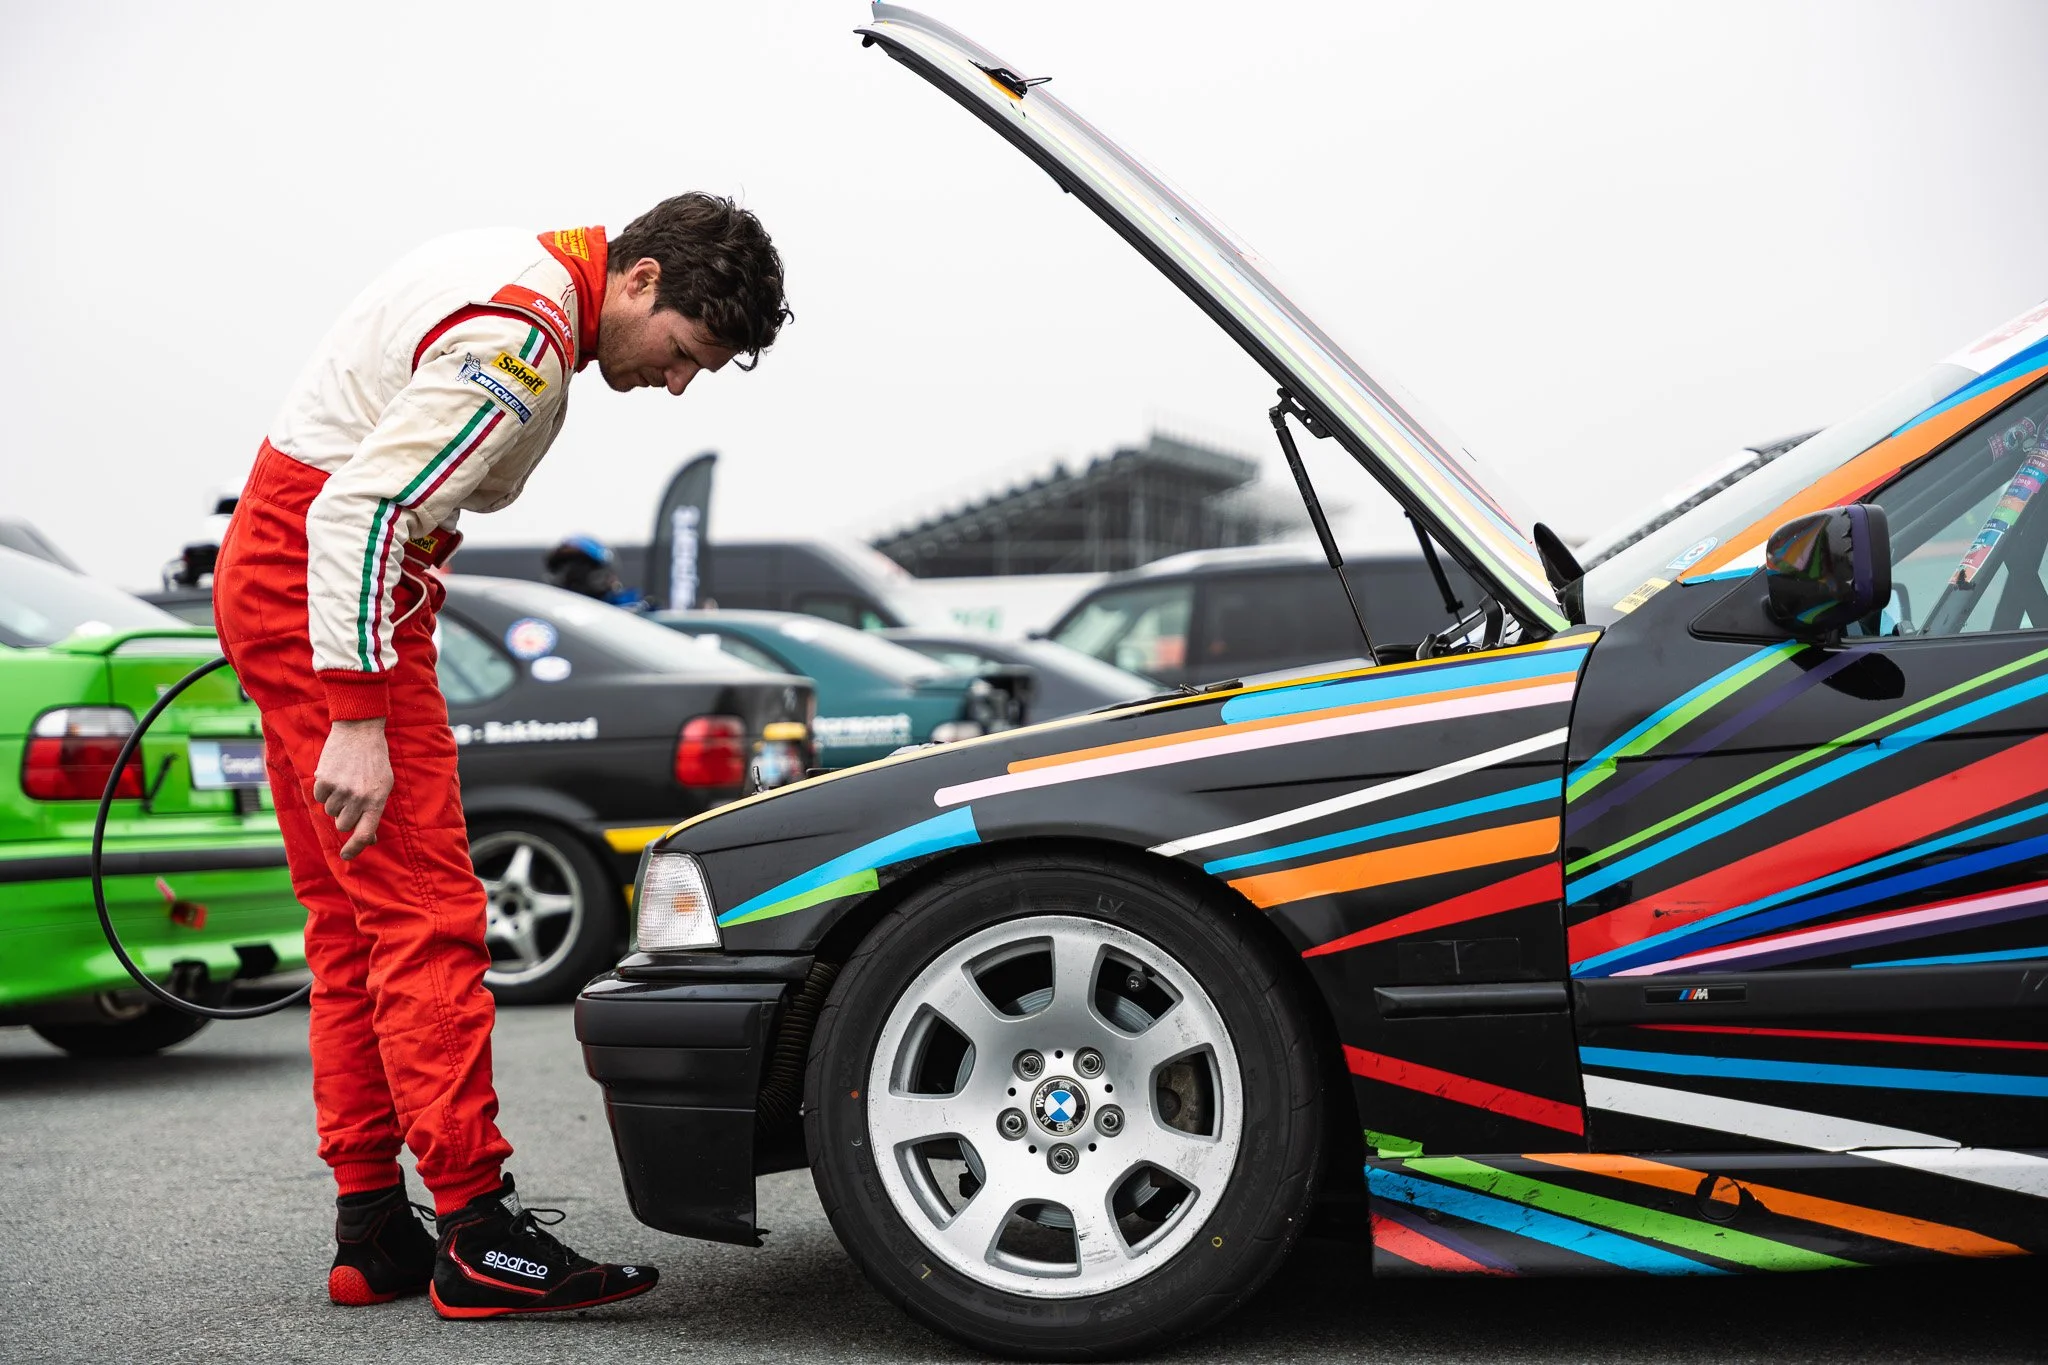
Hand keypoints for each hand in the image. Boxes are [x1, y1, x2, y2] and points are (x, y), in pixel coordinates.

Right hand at [313, 719, 391, 859]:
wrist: (360, 731)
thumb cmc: (375, 761)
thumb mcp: (384, 785)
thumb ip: (375, 812)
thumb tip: (369, 839)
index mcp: (376, 801)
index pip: (363, 834)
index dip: (354, 849)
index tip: (345, 856)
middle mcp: (358, 798)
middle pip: (343, 825)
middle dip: (345, 816)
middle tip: (352, 798)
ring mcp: (340, 789)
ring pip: (330, 812)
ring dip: (335, 802)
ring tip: (345, 782)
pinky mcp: (324, 780)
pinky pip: (319, 797)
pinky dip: (324, 790)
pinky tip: (335, 775)